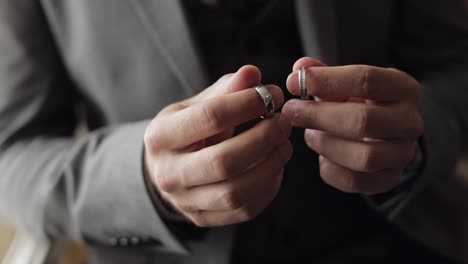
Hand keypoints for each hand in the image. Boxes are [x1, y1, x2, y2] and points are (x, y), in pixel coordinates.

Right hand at [144, 65, 291, 226]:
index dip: (247, 103)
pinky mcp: (203, 219)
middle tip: (283, 122)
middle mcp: (169, 173)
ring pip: (236, 192)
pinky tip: (274, 167)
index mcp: (161, 136)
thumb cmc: (185, 131)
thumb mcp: (196, 105)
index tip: (271, 94)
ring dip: (270, 165)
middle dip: (264, 138)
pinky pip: (244, 210)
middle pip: (225, 161)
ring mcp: (185, 202)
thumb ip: (225, 90)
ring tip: (283, 144)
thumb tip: (252, 74)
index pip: (210, 118)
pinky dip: (268, 188)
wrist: (166, 168)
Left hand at [282, 57, 423, 193]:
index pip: (367, 80)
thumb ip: (322, 75)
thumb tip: (299, 69)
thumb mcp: (345, 84)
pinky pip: (355, 181)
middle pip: (363, 121)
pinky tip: (322, 156)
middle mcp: (410, 122)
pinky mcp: (390, 179)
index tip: (294, 82)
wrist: (384, 134)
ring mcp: (403, 154)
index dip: (327, 80)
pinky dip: (330, 169)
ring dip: (326, 145)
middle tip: (292, 111)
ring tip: (310, 134)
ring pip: (363, 156)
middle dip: (319, 116)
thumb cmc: (359, 103)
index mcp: (403, 88)